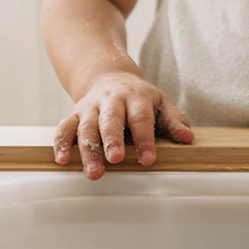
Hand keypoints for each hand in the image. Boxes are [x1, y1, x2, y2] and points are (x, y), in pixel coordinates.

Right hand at [53, 71, 192, 179]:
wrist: (108, 77)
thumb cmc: (138, 97)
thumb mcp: (160, 102)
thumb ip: (174, 120)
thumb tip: (187, 138)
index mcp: (136, 97)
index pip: (141, 118)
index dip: (145, 139)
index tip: (148, 159)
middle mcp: (111, 101)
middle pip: (111, 120)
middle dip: (112, 140)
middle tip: (116, 160)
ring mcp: (91, 107)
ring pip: (86, 127)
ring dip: (89, 149)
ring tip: (94, 172)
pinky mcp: (74, 114)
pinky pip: (65, 127)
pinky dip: (62, 143)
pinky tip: (63, 160)